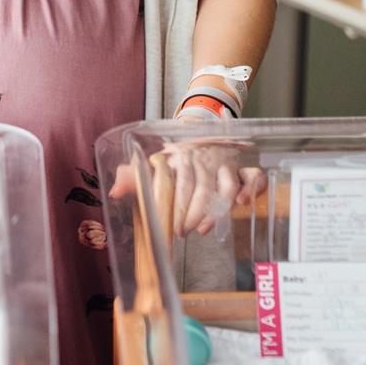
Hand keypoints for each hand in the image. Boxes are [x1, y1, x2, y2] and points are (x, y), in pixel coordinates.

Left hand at [107, 134, 263, 237]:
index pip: (180, 182)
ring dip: (217, 210)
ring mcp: (223, 162)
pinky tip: (243, 204)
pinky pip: (252, 176)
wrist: (200, 133)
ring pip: (226, 186)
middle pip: (202, 188)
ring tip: (204, 229)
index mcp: (179, 157)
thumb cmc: (174, 158)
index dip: (178, 207)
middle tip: (185, 232)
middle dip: (193, 214)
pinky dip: (251, 188)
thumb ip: (132, 176)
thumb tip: (113, 191)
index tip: (175, 227)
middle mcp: (202, 159)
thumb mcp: (152, 164)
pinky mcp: (240, 166)